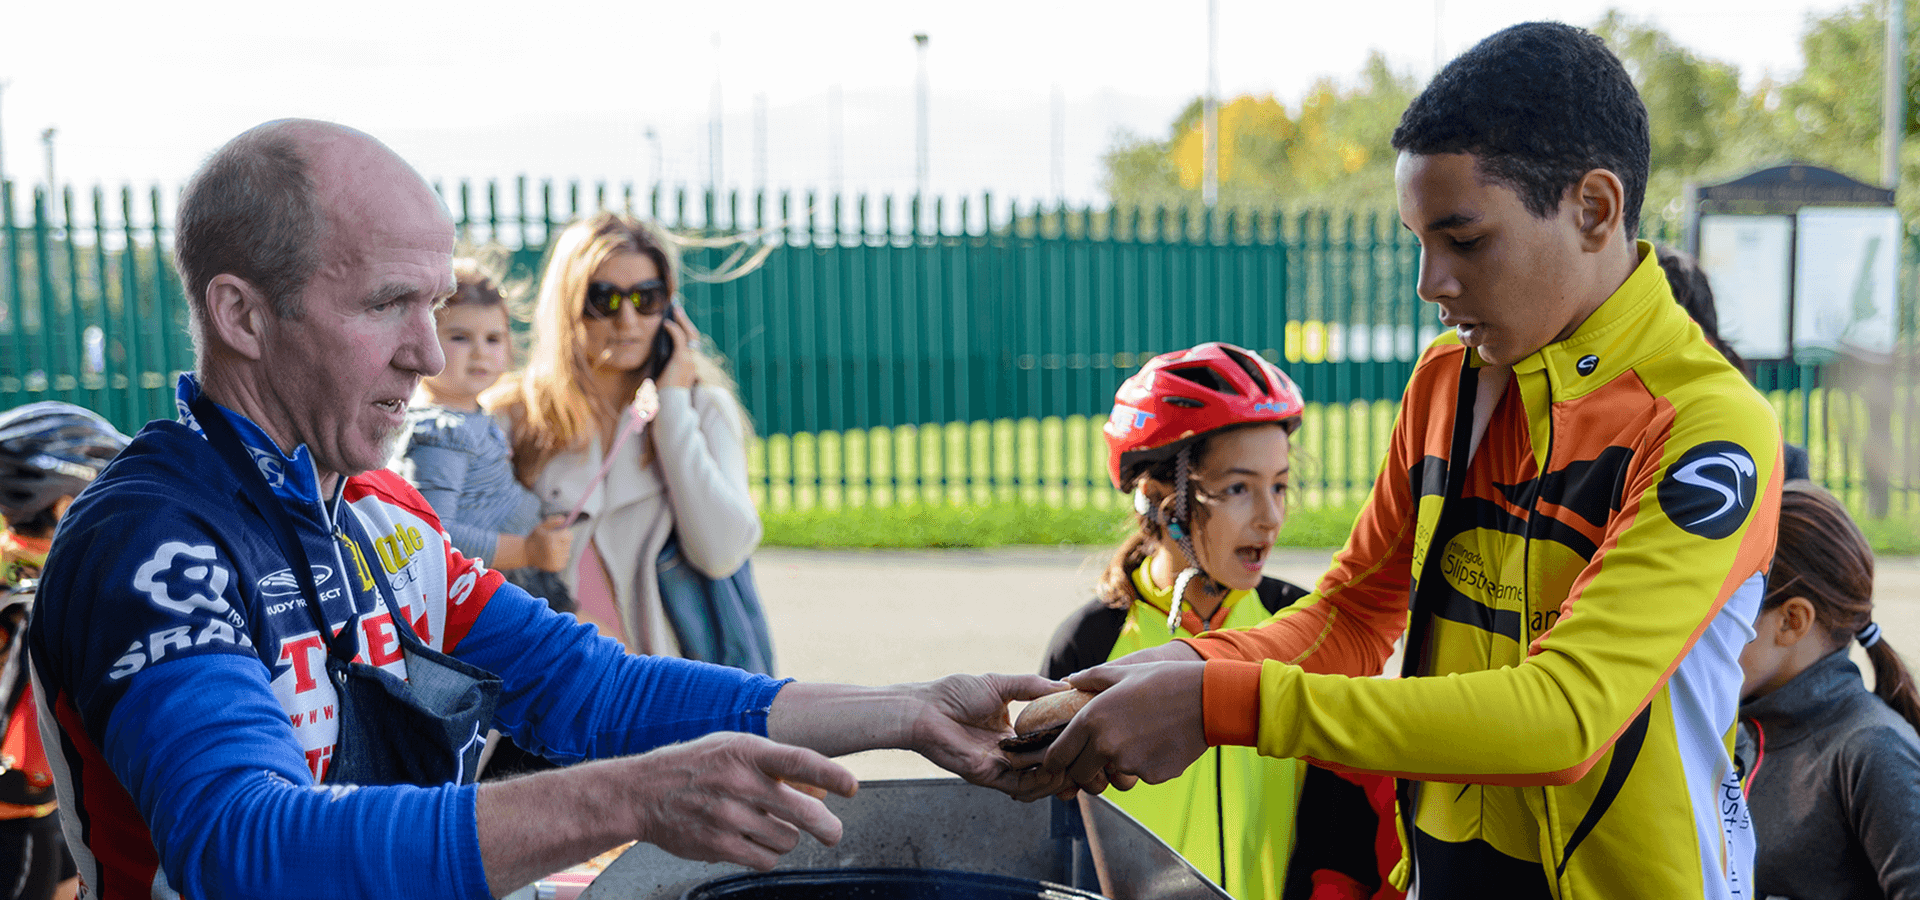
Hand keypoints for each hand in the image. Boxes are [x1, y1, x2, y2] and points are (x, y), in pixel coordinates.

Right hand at [523, 515, 572, 572]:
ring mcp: (556, 560)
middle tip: (552, 542)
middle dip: (562, 542)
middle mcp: (554, 550)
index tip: (558, 534)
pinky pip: (565, 560)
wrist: (526, 553)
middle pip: (568, 544)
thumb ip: (553, 521)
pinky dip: (560, 558)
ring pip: (567, 552)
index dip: (564, 534)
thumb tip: (564, 519)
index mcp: (551, 539)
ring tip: (551, 550)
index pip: (569, 536)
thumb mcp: (541, 526)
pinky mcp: (556, 567)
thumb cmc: (535, 538)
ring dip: (562, 550)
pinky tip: (552, 556)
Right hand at [619, 732, 856, 869]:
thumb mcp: (733, 748)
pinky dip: (767, 855)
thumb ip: (774, 764)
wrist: (642, 792)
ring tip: (769, 827)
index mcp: (746, 751)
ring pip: (787, 840)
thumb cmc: (697, 765)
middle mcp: (739, 782)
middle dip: (827, 827)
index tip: (852, 787)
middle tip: (832, 833)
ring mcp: (728, 816)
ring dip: (786, 838)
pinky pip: (765, 860)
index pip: (799, 761)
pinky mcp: (718, 845)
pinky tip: (754, 842)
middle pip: (803, 812)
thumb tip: (820, 791)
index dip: (831, 775)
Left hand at [658, 305, 701, 389]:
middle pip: (694, 335)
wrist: (668, 406)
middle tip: (678, 308)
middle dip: (686, 320)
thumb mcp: (666, 378)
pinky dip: (674, 329)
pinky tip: (666, 323)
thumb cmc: (665, 396)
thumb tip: (657, 354)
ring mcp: (690, 360)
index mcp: (691, 366)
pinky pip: (680, 339)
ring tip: (675, 309)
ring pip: (690, 334)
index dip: (687, 330)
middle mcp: (694, 362)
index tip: (680, 320)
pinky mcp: (683, 359)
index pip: (692, 343)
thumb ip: (665, 366)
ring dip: (682, 320)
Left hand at [905, 673, 1075, 801]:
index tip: (1088, 736)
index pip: (1047, 742)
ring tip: (1075, 765)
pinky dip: (1039, 782)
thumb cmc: (955, 693)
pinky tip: (1054, 772)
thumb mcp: (1001, 684)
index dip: (1067, 742)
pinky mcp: (989, 775)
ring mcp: (1000, 766)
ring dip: (1058, 775)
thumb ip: (1032, 686)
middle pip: (1046, 764)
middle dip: (1068, 764)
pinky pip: (1020, 785)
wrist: (924, 709)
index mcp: (1013, 732)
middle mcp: (1009, 752)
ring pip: (1038, 780)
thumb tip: (1065, 684)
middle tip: (1090, 759)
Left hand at [1043, 661, 1207, 794]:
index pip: (1058, 756)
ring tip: (1134, 745)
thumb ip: (1091, 679)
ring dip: (1116, 770)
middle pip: (1079, 775)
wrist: (1207, 698)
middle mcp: (1106, 745)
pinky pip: (1140, 776)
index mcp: (1092, 720)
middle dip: (1083, 772)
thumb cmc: (1164, 680)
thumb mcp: (1123, 673)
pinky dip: (1145, 766)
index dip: (1054, 763)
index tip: (1058, 764)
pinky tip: (1159, 743)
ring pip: (1112, 778)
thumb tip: (1069, 681)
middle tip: (1093, 762)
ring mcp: (1130, 763)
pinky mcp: (1153, 776)